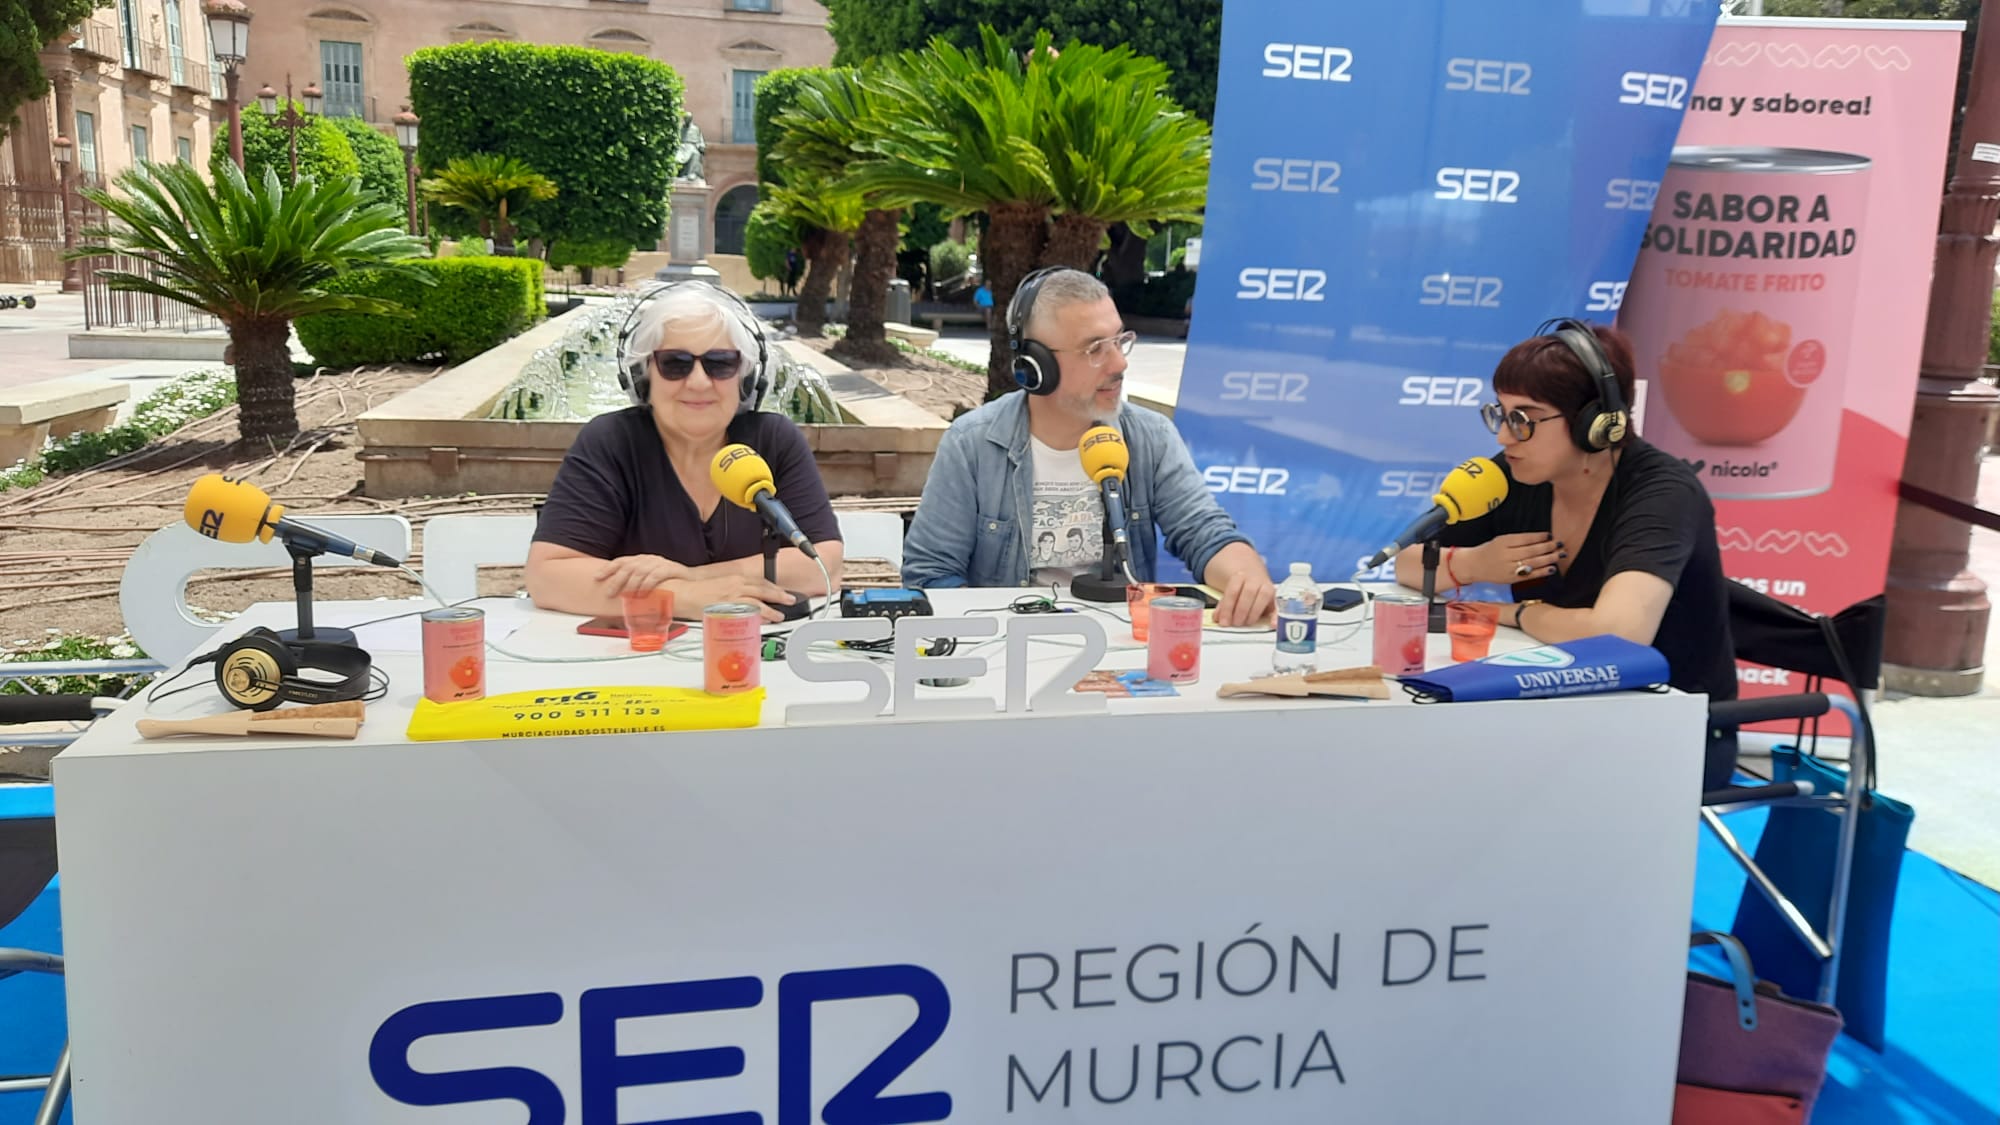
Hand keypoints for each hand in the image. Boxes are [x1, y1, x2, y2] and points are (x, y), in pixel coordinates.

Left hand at [595, 554, 690, 597]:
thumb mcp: (648, 577)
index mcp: (641, 560)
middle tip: (610, 593)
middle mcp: (648, 559)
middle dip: (616, 580)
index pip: (621, 561)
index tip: (596, 578)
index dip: (608, 569)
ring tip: (625, 596)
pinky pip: (655, 576)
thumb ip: (635, 580)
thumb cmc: (668, 581)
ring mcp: (659, 563)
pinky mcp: (669, 569)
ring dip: (630, 585)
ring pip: (639, 572)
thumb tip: (617, 592)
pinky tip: (642, 593)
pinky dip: (646, 585)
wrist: (691, 579)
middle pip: (628, 567)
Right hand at [677, 574, 796, 622]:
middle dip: (779, 595)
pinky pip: (745, 614)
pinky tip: (763, 622)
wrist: (682, 593)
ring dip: (771, 609)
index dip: (774, 587)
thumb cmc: (698, 591)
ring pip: (758, 602)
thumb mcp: (721, 585)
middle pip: (763, 590)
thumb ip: (735, 591)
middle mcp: (736, 586)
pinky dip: (756, 618)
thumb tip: (748, 599)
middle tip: (791, 600)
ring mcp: (732, 598)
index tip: (782, 592)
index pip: (760, 582)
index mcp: (735, 579)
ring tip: (780, 615)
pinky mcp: (727, 609)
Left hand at [1213, 568, 1275, 627]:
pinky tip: (1272, 625)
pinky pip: (1278, 605)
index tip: (1224, 622)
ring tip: (1247, 623)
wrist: (1255, 577)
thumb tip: (1218, 619)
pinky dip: (1276, 615)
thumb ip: (1224, 606)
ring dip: (1254, 612)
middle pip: (1248, 592)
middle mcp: (1254, 579)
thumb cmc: (1241, 591)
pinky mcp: (1276, 596)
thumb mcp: (1230, 595)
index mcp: (1239, 577)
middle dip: (1241, 610)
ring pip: (1264, 596)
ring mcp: (1267, 586)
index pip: (1233, 591)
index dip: (1228, 608)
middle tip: (1236, 623)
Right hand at [1464, 532, 1563, 584]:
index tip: (1550, 536)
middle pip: (1531, 551)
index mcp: (1503, 542)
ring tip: (1560, 555)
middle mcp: (1506, 555)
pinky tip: (1552, 568)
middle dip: (1548, 548)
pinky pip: (1530, 575)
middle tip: (1560, 545)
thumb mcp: (1501, 540)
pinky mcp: (1511, 579)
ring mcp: (1508, 568)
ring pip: (1532, 563)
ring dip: (1549, 559)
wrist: (1474, 565)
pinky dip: (1542, 572)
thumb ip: (1518, 540)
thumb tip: (1542, 539)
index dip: (1539, 537)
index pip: (1525, 539)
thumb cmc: (1490, 551)